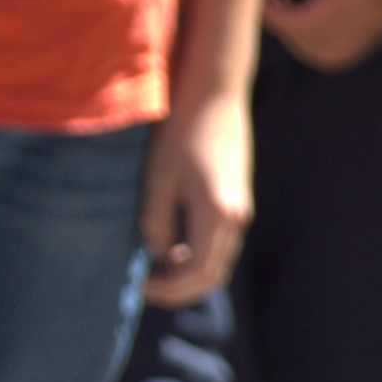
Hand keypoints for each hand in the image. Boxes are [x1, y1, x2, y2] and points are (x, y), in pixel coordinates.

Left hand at [136, 90, 250, 307]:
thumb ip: (156, 222)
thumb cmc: (182, 130)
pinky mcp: (239, 198)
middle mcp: (236, 217)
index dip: (168, 289)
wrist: (215, 92)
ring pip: (220, 260)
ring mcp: (241, 208)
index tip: (139, 287)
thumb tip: (157, 256)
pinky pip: (222, 242)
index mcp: (216, 214)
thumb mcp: (159, 178)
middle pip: (213, 275)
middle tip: (147, 286)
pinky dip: (200, 255)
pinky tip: (175, 244)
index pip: (197, 274)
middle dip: (180, 288)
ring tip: (157, 266)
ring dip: (191, 272)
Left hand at [263, 0, 381, 71]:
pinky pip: (349, 50)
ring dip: (304, 43)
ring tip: (291, 11)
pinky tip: (313, 13)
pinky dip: (325, 42)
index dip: (273, 16)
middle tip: (273, 3)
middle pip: (314, 47)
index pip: (302, 25)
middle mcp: (373, 14)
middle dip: (286, 31)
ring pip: (332, 58)